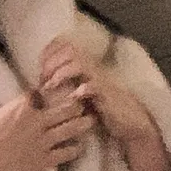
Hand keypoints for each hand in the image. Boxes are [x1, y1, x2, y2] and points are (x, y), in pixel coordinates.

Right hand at [0, 92, 95, 170]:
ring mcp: (43, 141)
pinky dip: (75, 149)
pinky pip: (66, 153)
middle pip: (64, 108)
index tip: (57, 89)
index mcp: (22, 108)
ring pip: (70, 128)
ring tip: (91, 121)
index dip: (49, 91)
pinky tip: (80, 147)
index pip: (41, 93)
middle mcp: (37, 121)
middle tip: (83, 104)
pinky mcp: (45, 159)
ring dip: (82, 124)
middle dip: (75, 105)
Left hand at [38, 39, 152, 146]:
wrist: (132, 124)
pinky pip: (91, 86)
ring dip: (61, 72)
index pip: (67, 46)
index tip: (38, 66)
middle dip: (52, 61)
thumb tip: (42, 87)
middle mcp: (94, 68)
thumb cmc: (105, 111)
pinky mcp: (107, 94)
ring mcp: (101, 79)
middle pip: (70, 49)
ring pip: (79, 63)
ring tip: (50, 87)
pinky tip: (70, 98)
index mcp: (87, 66)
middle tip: (41, 78)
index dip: (50, 51)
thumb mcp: (84, 95)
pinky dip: (78, 90)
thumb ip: (69, 87)